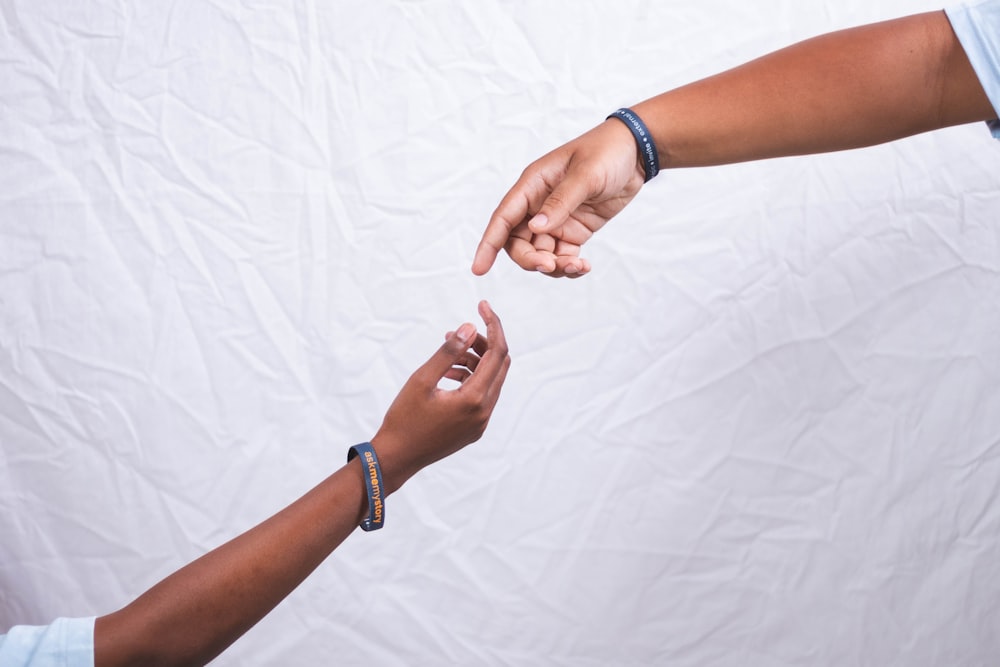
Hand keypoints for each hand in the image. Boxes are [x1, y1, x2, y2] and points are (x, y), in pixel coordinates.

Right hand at [371, 300, 509, 491]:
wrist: (396, 458)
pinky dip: (470, 378)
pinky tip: (446, 372)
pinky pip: (481, 395)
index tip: (482, 305)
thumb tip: (469, 327)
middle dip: (484, 342)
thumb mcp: (421, 380)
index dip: (493, 325)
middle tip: (462, 330)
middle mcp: (484, 412)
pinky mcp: (473, 428)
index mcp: (474, 400)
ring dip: (474, 360)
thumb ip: (448, 352)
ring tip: (448, 349)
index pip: (497, 353)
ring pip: (490, 380)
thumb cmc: (403, 419)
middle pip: (499, 365)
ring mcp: (481, 423)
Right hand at [472, 119, 644, 277]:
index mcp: (532, 185)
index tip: (479, 268)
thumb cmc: (607, 152)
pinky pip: (562, 256)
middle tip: (551, 265)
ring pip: (541, 253)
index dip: (488, 244)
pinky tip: (583, 267)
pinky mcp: (574, 230)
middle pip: (518, 243)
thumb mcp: (585, 175)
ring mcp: (556, 219)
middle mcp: (538, 204)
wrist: (637, 152)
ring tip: (577, 266)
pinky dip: (569, 266)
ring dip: (553, 266)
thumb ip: (560, 202)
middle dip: (530, 259)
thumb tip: (535, 229)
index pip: (503, 218)